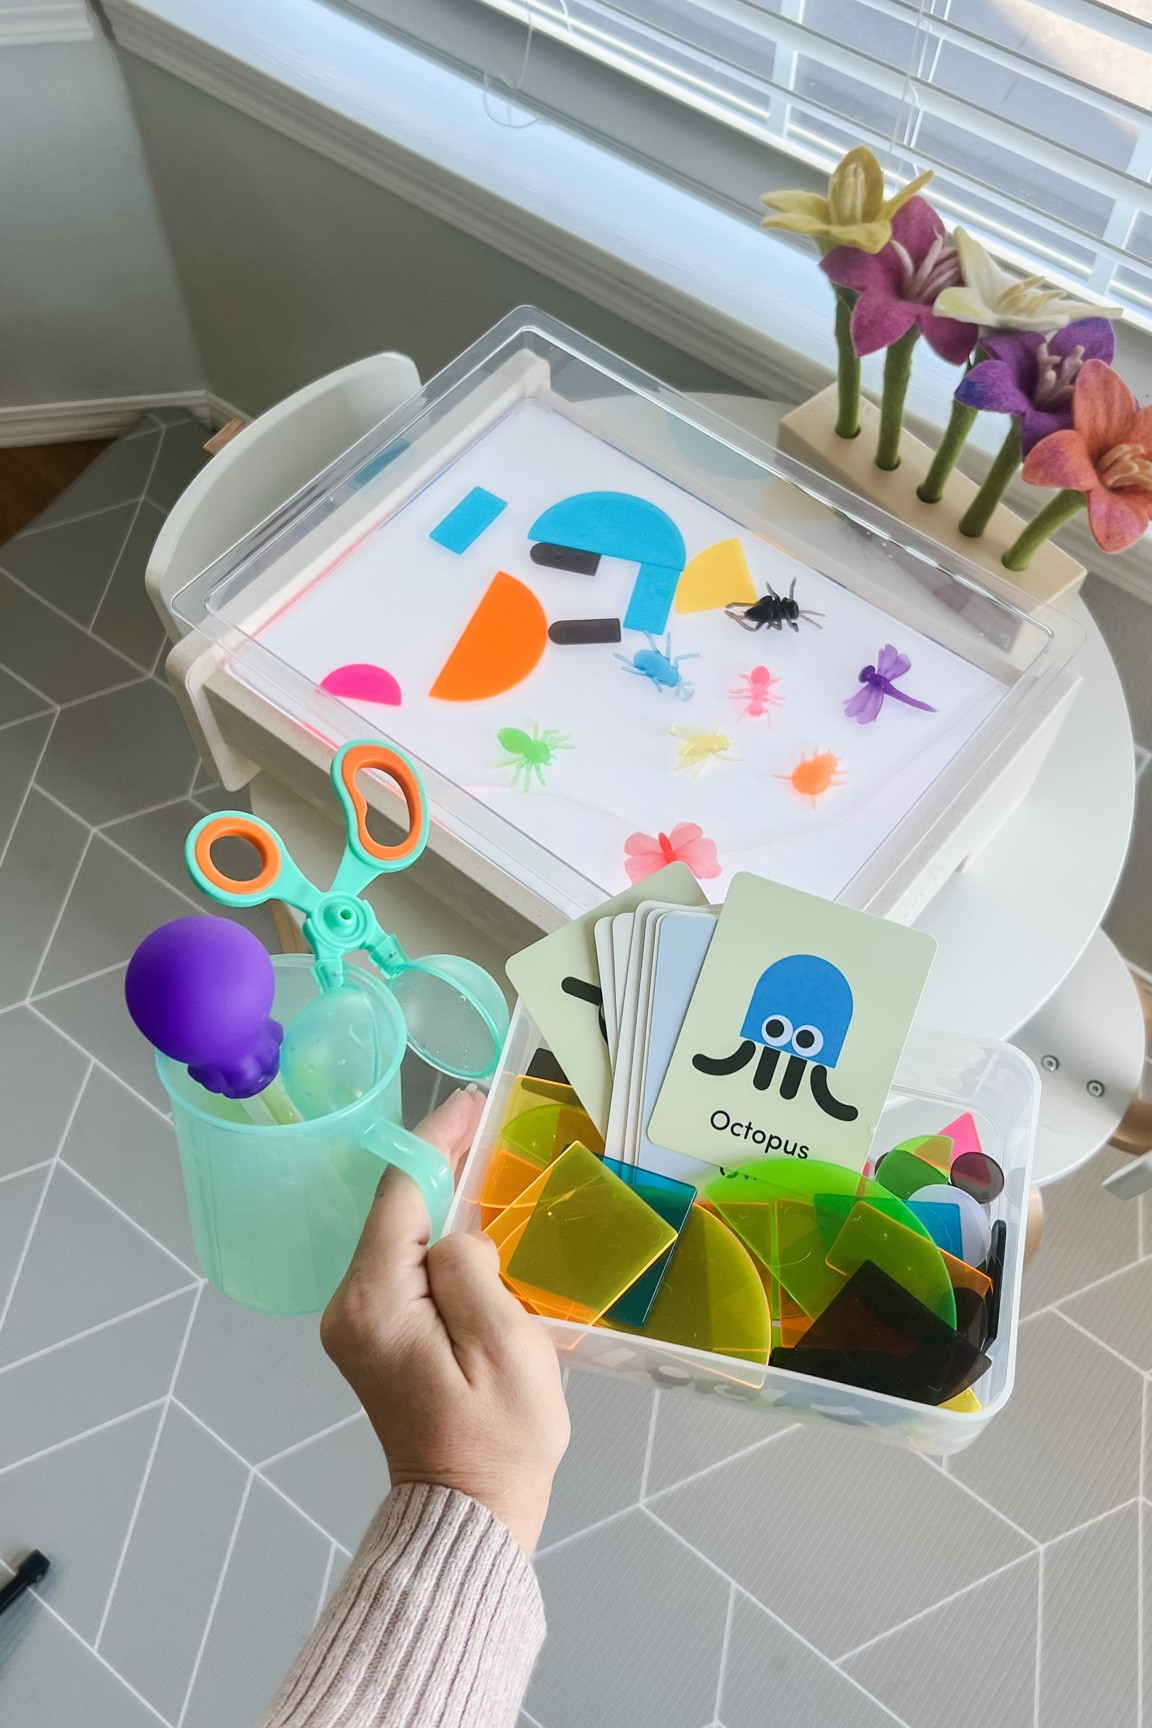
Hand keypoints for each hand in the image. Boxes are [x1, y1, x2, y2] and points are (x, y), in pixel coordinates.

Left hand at [321, 1088, 569, 1553]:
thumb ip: (472, 1269)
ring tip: (489, 1156)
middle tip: (491, 1120)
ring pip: (398, 1234)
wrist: (470, 1511)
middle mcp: (350, 1305)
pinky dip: (435, 1233)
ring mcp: (357, 1322)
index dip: (437, 1141)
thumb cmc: (499, 1437)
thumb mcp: (504, 1346)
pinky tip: (473, 1216)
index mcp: (376, 1302)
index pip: (400, 1195)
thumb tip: (458, 1234)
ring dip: (440, 1196)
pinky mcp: (375, 1335)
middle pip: (393, 1209)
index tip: (475, 1102)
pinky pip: (402, 1264)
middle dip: (439, 1160)